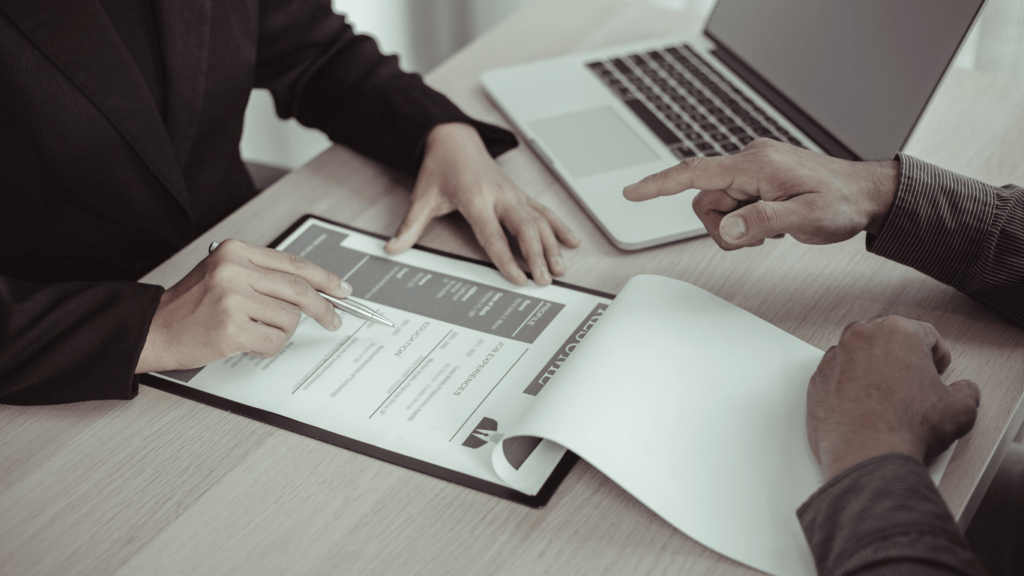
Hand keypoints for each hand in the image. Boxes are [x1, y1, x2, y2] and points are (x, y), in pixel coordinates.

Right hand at [136, 239, 351, 372]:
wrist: (154, 329)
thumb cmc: (192, 304)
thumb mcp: (224, 273)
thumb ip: (263, 274)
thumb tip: (312, 288)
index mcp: (235, 251)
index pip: (294, 263)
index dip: (324, 278)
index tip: (342, 289)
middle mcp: (234, 270)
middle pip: (299, 290)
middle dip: (324, 308)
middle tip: (334, 319)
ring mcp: (232, 299)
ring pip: (289, 319)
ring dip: (282, 331)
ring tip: (258, 331)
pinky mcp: (231, 329)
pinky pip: (274, 341)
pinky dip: (269, 347)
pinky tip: (249, 342)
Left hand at [384, 122, 580, 285]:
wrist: (454, 139)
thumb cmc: (440, 169)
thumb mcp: (422, 198)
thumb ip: (410, 226)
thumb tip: (393, 248)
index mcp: (475, 198)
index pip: (493, 235)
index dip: (506, 259)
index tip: (517, 278)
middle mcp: (499, 195)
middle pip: (525, 229)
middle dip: (537, 256)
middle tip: (544, 280)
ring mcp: (513, 194)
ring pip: (540, 221)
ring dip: (552, 246)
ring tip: (559, 270)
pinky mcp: (520, 194)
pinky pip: (544, 211)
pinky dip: (559, 227)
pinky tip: (571, 242)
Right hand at [622, 138, 898, 249]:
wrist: (869, 194)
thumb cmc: (843, 202)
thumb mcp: (806, 218)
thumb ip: (763, 222)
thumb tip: (729, 231)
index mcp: (755, 165)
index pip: (694, 172)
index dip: (659, 185)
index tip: (632, 193)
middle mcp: (750, 162)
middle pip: (705, 199)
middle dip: (723, 227)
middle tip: (756, 240)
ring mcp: (755, 171)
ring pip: (720, 206)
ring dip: (737, 227)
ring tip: (770, 231)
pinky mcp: (761, 180)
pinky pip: (736, 204)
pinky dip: (747, 221)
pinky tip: (773, 223)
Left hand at [807, 316, 980, 480]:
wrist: (866, 456)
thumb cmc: (907, 429)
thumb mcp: (960, 409)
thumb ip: (966, 391)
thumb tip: (964, 391)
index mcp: (898, 332)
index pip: (926, 334)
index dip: (937, 356)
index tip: (936, 369)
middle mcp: (862, 336)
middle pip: (889, 339)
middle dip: (903, 358)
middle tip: (913, 383)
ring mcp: (835, 357)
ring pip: (861, 355)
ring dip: (874, 370)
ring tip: (888, 398)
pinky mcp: (817, 378)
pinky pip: (838, 375)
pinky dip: (850, 385)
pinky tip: (864, 407)